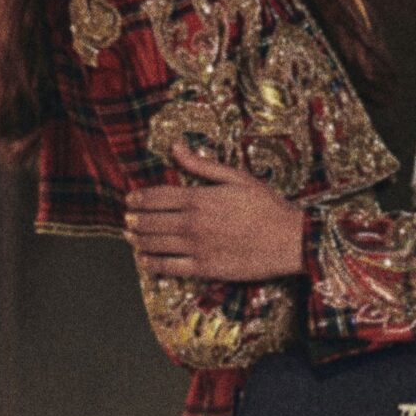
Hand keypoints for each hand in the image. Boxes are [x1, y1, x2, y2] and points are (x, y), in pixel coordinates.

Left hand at [124, 152, 305, 280]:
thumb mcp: (236, 177)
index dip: (139, 198)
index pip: (157, 197)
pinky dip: (153, 265)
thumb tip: (176, 147)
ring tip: (131, 238)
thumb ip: (202, 166)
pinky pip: (170, 267)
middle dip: (135, 220)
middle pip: (151, 222)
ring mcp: (196, 247)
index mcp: (199, 198)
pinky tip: (146, 263)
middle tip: (127, 219)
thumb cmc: (266, 206)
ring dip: (138, 242)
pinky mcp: (204, 268)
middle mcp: (192, 223)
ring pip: (156, 245)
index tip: (130, 199)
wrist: (289, 239)